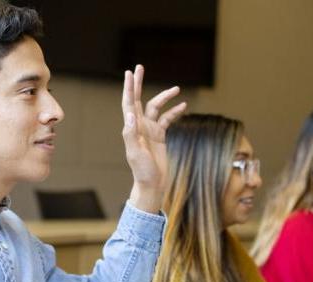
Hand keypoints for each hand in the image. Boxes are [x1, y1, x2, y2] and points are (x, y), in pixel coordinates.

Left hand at [122, 65, 186, 212]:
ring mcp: (150, 130)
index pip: (129, 103)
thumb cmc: (142, 170)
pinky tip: (183, 106)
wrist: (152, 183)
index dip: (129, 87)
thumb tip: (130, 114)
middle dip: (139, 83)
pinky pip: (167, 119)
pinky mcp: (159, 136)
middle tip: (140, 67)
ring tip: (177, 89)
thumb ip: (131, 133)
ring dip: (165, 98)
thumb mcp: (135, 153)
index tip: (130, 73)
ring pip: (156, 108)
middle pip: (139, 99)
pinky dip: (174, 112)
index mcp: (132, 127)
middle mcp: (140, 126)